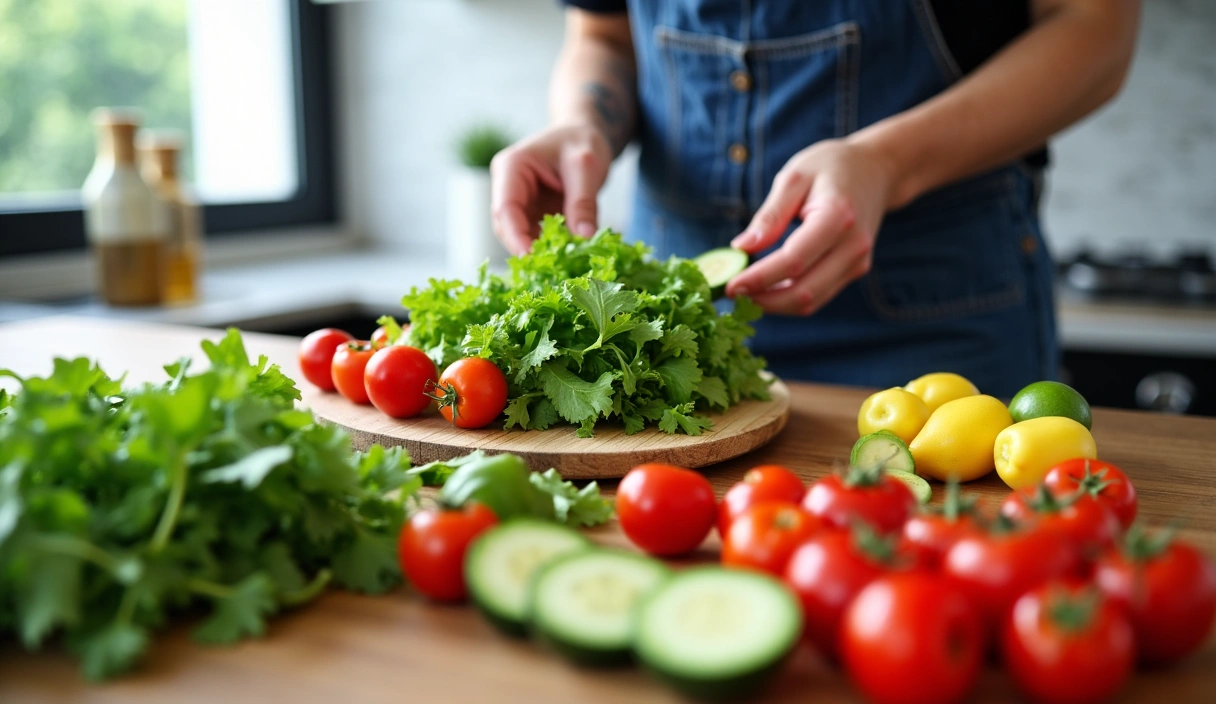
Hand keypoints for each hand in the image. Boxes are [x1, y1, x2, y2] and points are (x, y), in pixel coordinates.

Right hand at [490, 124, 613, 254]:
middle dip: (526, 249)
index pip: (505, 208)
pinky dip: (548, 249)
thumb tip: (584, 238)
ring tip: (563, 266)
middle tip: (553, 269)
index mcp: (511, 167)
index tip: (532, 258)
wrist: (585, 135)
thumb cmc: (582, 141)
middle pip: (507, 227)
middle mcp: (507, 186)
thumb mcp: (587, 167)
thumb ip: (583, 202)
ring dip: (538, 252)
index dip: (516, 236)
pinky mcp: (531, 214)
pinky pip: (534, 237)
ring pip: (518, 236)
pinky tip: (566, 258)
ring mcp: (518, 202)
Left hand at [725, 138, 896, 315]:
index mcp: (838, 217)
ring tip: (745, 293)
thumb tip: (741, 248)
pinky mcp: (856, 270)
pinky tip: (767, 289)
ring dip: (775, 305)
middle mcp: (854, 246)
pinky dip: (789, 299)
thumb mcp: (794, 178)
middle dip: (764, 300)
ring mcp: (858, 262)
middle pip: (804, 292)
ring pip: (811, 301)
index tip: (730, 285)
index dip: (759, 278)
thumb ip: (769, 216)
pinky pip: (819, 295)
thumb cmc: (830, 167)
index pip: (793, 261)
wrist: (876, 170)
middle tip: (733, 294)